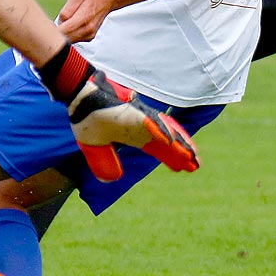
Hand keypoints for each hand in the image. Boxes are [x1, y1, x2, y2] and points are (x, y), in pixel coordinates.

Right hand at [38, 45, 199, 181]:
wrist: (78, 97)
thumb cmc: (86, 116)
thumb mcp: (94, 146)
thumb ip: (103, 162)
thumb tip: (112, 179)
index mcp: (133, 135)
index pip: (158, 148)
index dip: (171, 158)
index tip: (183, 169)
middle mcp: (141, 126)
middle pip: (167, 142)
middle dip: (181, 153)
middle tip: (196, 165)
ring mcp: (139, 117)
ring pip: (164, 131)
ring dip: (178, 144)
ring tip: (192, 156)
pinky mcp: (133, 112)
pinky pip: (150, 122)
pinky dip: (161, 131)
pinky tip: (171, 141)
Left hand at [56, 0, 118, 42]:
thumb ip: (66, 11)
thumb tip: (59, 23)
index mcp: (83, 19)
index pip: (64, 31)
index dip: (52, 31)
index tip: (46, 27)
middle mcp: (87, 30)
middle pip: (65, 39)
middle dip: (56, 34)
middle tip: (50, 25)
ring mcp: (89, 35)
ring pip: (69, 41)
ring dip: (63, 35)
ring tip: (61, 23)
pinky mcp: (89, 37)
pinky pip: (74, 40)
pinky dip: (69, 35)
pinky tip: (69, 26)